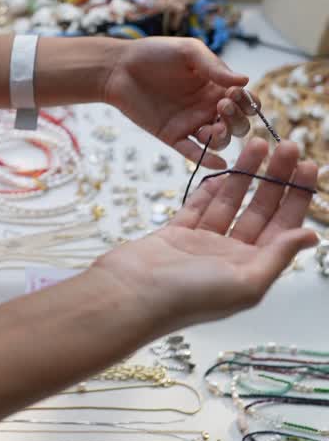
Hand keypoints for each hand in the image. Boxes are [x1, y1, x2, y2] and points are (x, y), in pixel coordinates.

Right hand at [91, 138, 316, 331]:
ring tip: (257, 143)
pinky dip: (211, 190)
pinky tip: (224, 171)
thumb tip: (311, 236)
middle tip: (289, 146)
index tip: (310, 167)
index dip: (297, 197)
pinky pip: (198, 208)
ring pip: (230, 203)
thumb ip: (277, 256)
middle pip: (260, 211)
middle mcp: (229, 258)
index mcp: (250, 271)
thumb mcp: (245, 282)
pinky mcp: (175, 235)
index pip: (283, 228)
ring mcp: (202, 245)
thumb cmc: (187, 297)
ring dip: (246, 175)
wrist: (130, 295)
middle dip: (276, 178)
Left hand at [103, 36, 255, 167]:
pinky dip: (206, 159)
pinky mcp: (172, 135)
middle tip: (221, 105)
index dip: (249, 102)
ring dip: (222, 138)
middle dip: (237, 119)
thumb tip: (245, 81)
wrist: (118, 68)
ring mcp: (191, 123)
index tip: (237, 94)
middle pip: (237, 124)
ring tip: (212, 128)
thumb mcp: (188, 52)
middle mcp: (207, 107)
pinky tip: (217, 162)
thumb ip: (214, 67)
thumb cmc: (154, 53)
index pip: (245, 101)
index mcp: (216, 86)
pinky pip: (193, 152)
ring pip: (219, 141)